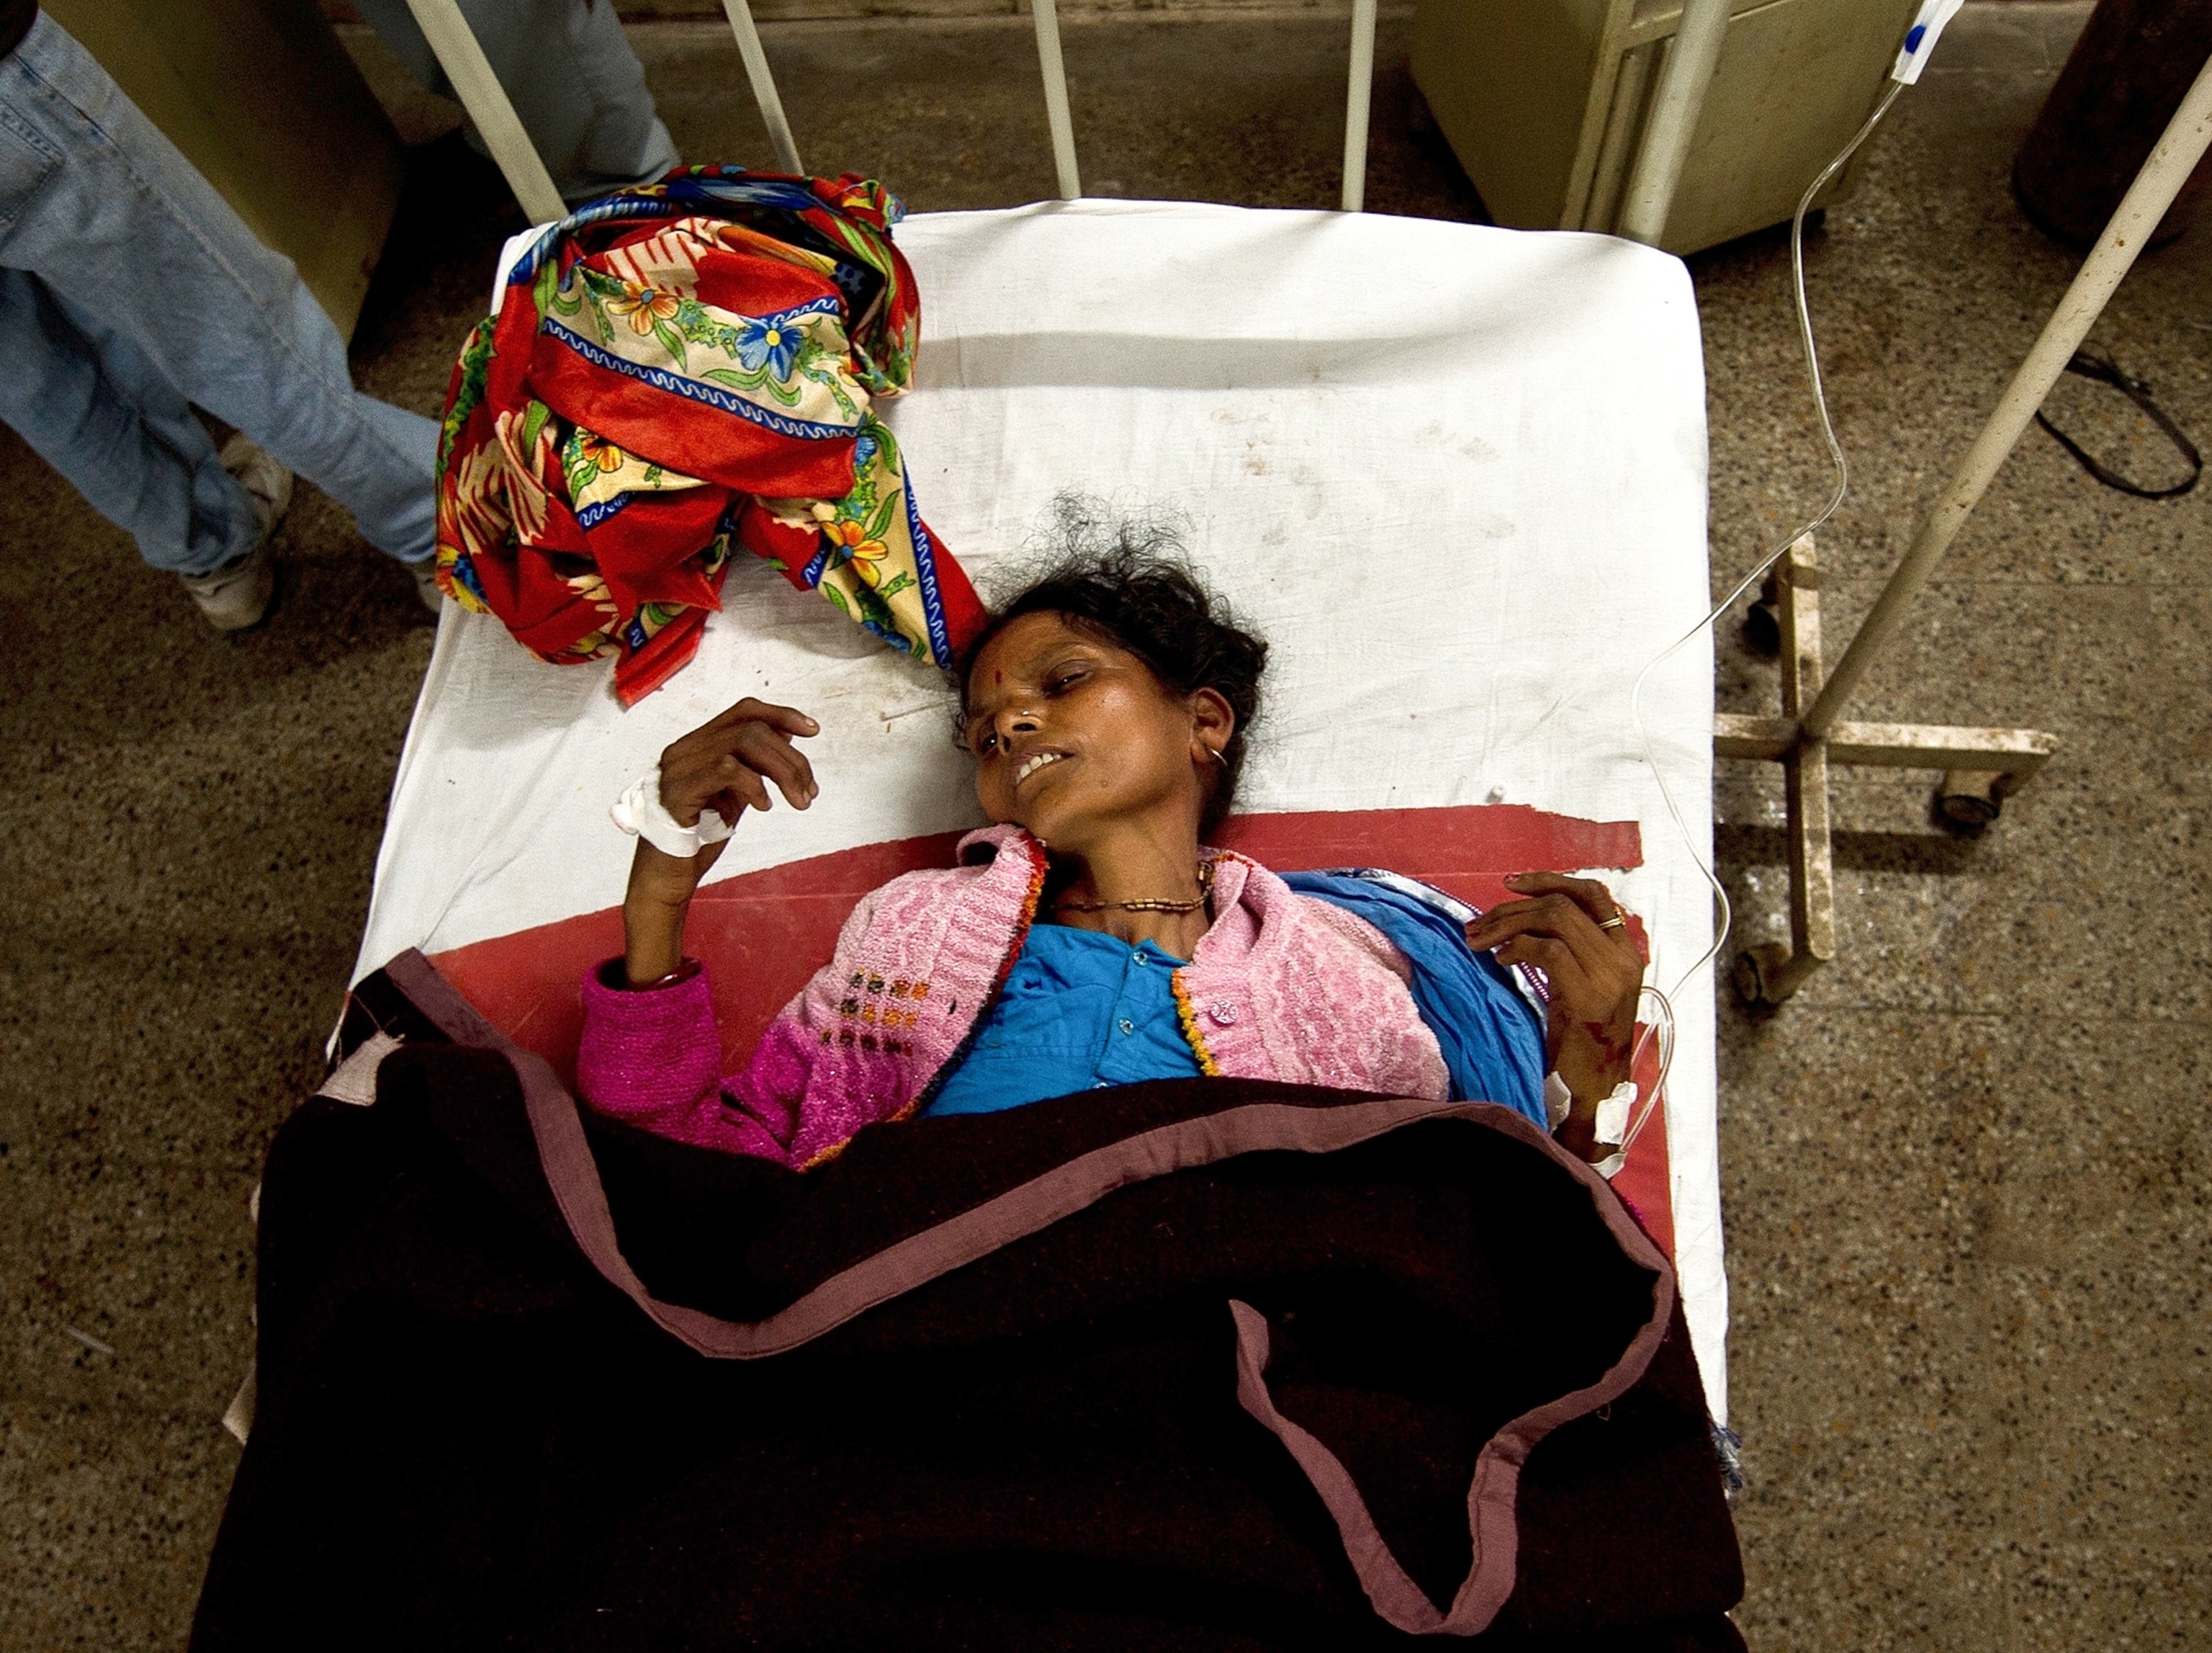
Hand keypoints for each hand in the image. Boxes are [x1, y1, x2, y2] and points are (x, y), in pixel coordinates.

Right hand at [623, 699, 819, 982]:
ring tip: (798, 802)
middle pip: (751, 729)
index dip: (781, 714)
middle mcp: (684, 749)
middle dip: (792, 758)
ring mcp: (677, 768)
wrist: (666, 877)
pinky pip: (726, 770)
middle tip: (810, 792)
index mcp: (697, 745)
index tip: (813, 731)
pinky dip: (754, 785)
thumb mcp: (735, 795)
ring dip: (783, 772)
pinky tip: (765, 807)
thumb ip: (753, 766)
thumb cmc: (699, 837)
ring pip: (743, 744)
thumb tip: (786, 735)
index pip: (743, 711)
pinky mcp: (677, 792)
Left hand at [1465, 872, 1644, 1160]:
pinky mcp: (1591, 995)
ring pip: (1556, 919)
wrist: (1595, 1090)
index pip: (1593, 894)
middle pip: (1566, 903)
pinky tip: (1501, 961)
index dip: (1550, 880)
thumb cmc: (1581, 1042)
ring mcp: (1611, 975)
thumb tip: (1519, 919)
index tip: (1510, 883)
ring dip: (1508, 924)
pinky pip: (1550, 950)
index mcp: (1624, 951)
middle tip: (1477, 925)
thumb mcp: (1577, 987)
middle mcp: (1623, 957)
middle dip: (1514, 907)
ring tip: (1479, 941)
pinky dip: (1519, 948)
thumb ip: (1565, 950)